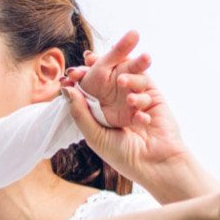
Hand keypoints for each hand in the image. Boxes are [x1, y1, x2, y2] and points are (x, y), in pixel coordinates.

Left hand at [61, 33, 201, 193]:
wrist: (154, 164)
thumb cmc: (122, 155)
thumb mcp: (94, 135)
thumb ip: (80, 112)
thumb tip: (65, 89)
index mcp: (101, 112)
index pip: (92, 89)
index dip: (86, 76)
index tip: (78, 66)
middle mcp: (118, 103)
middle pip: (112, 76)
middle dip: (107, 66)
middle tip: (101, 55)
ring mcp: (137, 99)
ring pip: (130, 77)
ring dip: (127, 77)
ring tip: (121, 82)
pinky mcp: (154, 99)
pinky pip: (146, 86)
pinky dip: (139, 96)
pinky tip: (140, 116)